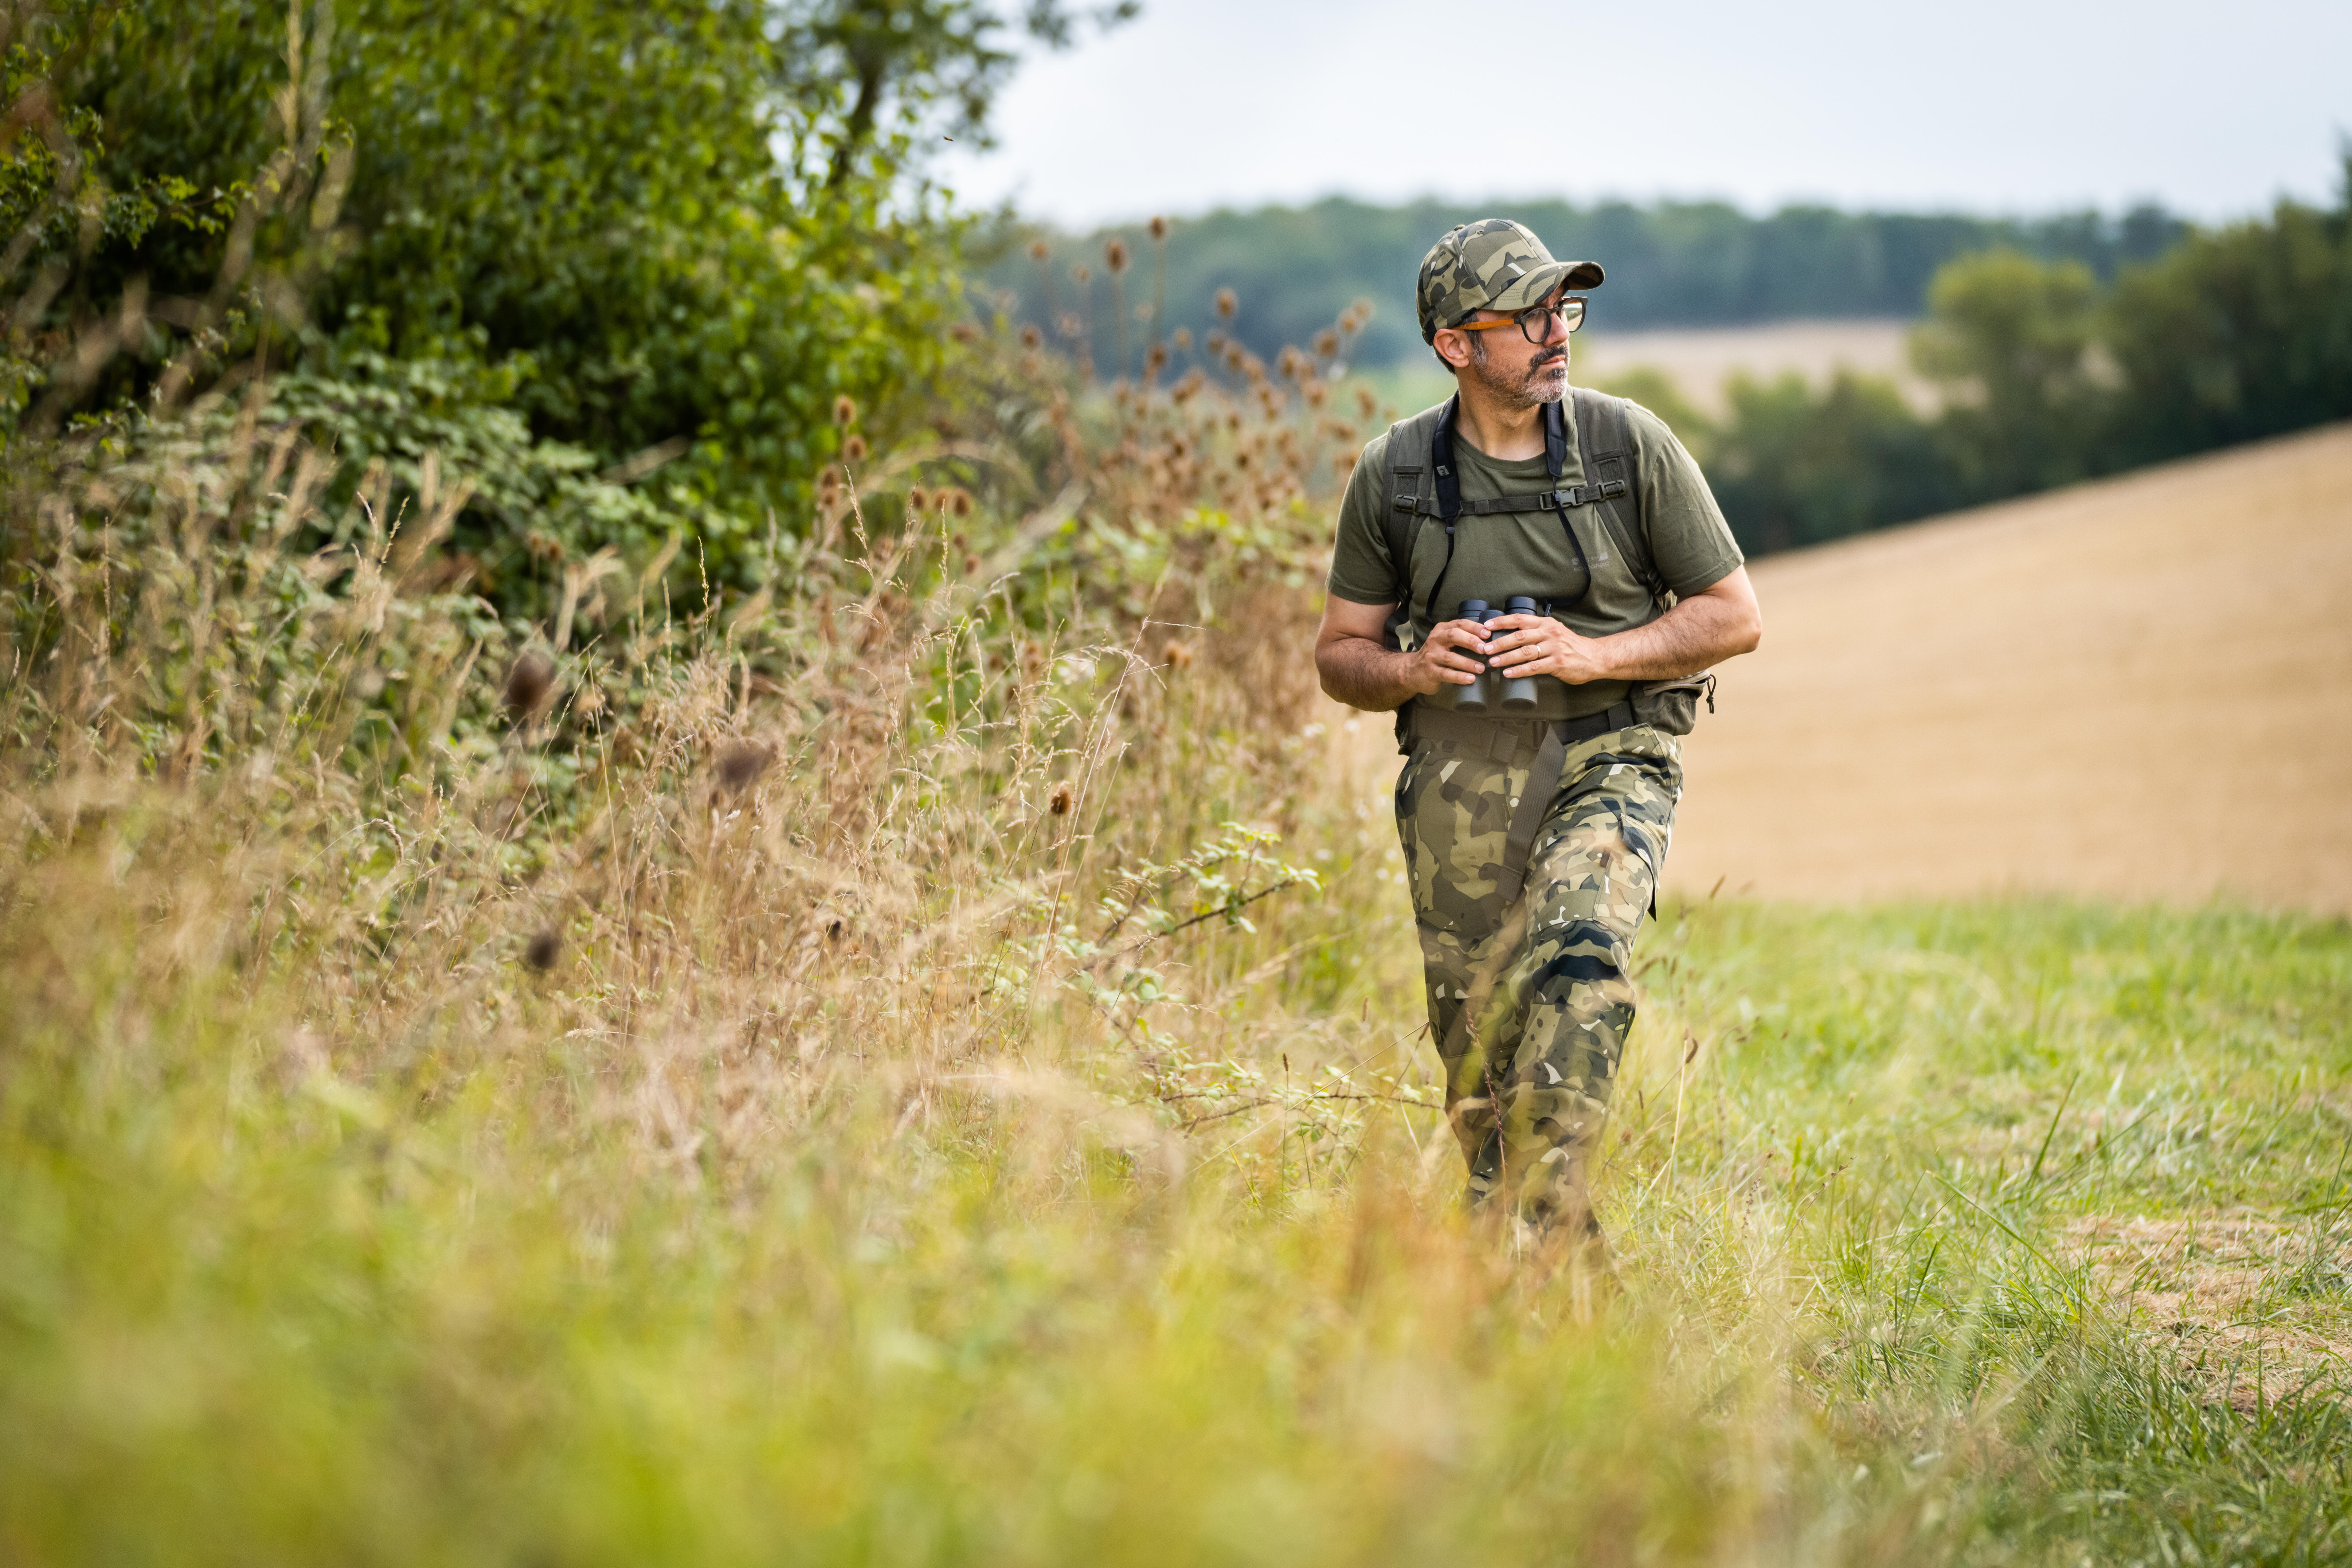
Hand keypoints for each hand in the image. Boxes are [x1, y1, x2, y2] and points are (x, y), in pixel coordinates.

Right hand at [1406, 617, 1492, 695]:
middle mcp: (1435, 640)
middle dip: (1471, 641)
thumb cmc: (1436, 655)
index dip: (1475, 628)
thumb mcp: (1445, 641)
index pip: (1459, 624)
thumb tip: (1489, 639)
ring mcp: (1431, 656)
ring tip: (1481, 668)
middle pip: (1453, 636)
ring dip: (1468, 663)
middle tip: (1485, 649)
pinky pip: (1446, 674)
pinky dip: (1459, 677)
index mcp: (1441, 630)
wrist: (1412, 671)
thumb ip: (1461, 637)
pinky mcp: (1430, 671)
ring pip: (1450, 657)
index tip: (1488, 634)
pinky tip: (1470, 679)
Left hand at [1482, 612, 1612, 685]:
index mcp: (1546, 623)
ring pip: (1525, 652)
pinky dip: (1519, 671)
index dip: (1501, 622)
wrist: (1595, 657)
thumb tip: (1512, 634)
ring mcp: (1554, 648)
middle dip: (1499, 642)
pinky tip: (1508, 674)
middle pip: (1519, 636)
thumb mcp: (1555, 631)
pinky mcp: (1557, 663)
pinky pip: (1534, 667)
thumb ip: (1538, 631)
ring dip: (1506, 657)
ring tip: (1492, 663)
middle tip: (1485, 648)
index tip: (1486, 626)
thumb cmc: (1572, 646)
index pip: (1520, 619)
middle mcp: (1549, 633)